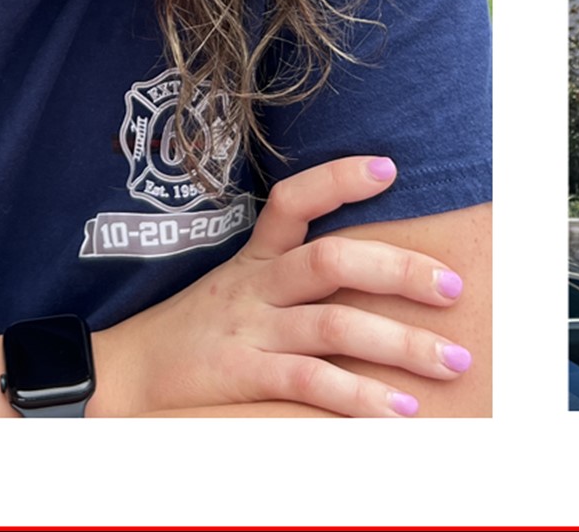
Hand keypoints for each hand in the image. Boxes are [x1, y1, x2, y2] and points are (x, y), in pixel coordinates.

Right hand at [86, 156, 471, 417]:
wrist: (124, 377)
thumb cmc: (193, 334)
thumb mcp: (234, 290)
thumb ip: (290, 281)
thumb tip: (371, 284)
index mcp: (253, 259)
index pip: (292, 201)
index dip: (338, 180)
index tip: (389, 169)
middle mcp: (255, 288)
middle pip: (332, 261)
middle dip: (400, 271)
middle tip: (454, 288)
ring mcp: (249, 331)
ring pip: (334, 326)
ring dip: (400, 344)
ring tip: (450, 363)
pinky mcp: (243, 374)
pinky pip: (310, 381)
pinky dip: (360, 396)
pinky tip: (399, 410)